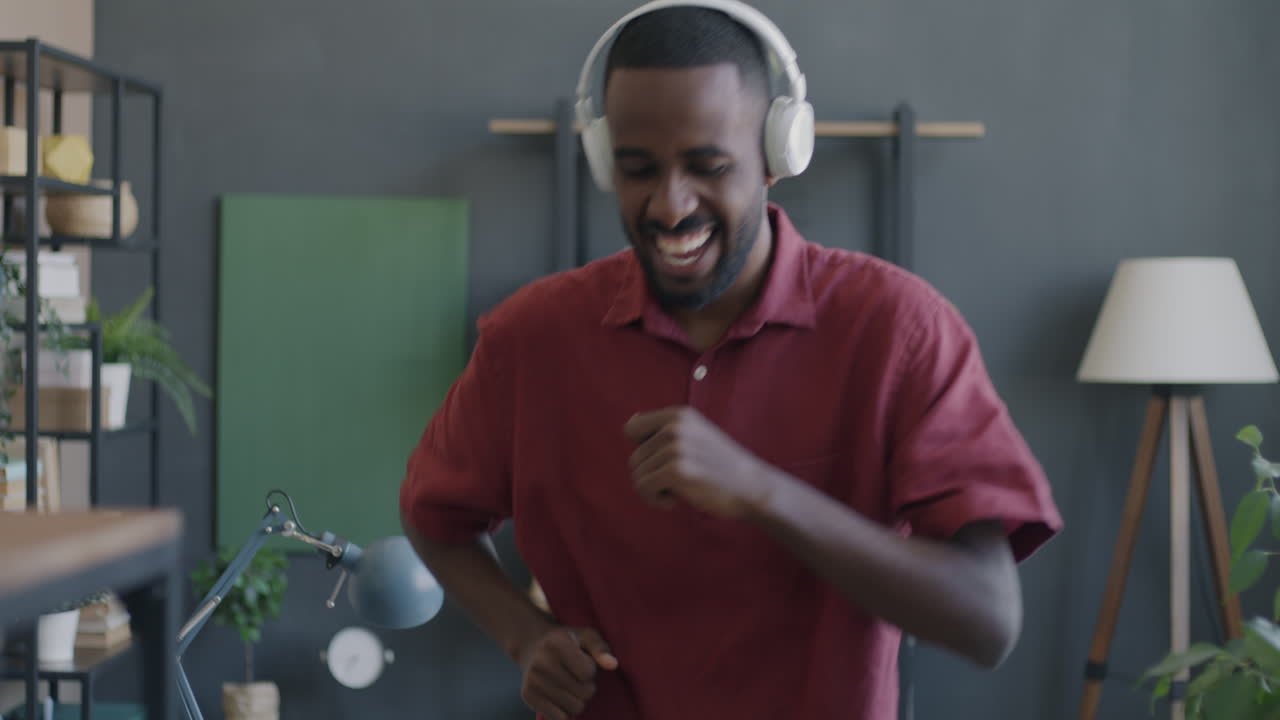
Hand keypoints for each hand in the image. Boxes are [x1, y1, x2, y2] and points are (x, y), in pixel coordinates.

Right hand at [516, 625, 617, 719]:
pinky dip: (565, 711)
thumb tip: (613, 665)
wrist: (531, 644)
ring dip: (578, 700)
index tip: (582, 661)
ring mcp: (532, 679)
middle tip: (577, 676)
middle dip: (587, 687)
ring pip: (574, 708)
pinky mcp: (527, 695)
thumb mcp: (586, 636)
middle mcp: (541, 661)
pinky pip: (559, 718)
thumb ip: (601, 649)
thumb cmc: (567, 641)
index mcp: (557, 643)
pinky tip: (560, 696)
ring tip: (570, 686)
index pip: (588, 673)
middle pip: (584, 693)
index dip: (591, 670)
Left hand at [623, 406, 774, 518]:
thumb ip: (666, 429)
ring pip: (637, 475)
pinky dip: (655, 500)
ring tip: (678, 490)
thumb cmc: (720, 465)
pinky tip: (674, 500)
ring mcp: (676, 447)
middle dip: (651, 476)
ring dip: (654, 490)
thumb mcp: (695, 434)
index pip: (632, 429)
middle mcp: (675, 426)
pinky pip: (643, 488)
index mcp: (678, 415)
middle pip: (634, 457)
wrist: (751, 487)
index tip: (664, 462)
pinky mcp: (677, 470)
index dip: (642, 450)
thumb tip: (631, 424)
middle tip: (677, 482)